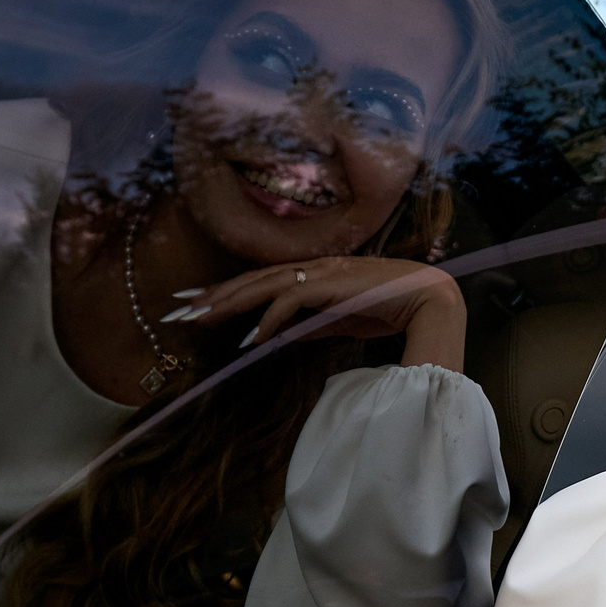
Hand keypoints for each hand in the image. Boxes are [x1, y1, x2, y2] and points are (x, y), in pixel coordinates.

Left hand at [164, 256, 466, 370]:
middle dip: (212, 294)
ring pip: (262, 285)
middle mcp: (312, 266)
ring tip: (197, 318)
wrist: (430, 298)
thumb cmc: (391, 308)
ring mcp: (321, 273)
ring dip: (228, 303)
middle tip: (176, 307)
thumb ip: (311, 326)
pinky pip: (290, 303)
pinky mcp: (331, 285)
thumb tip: (280, 336)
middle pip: (251, 279)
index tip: (195, 301)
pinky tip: (250, 340)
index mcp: (313, 272)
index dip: (225, 290)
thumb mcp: (341, 321)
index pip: (260, 279)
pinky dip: (268, 321)